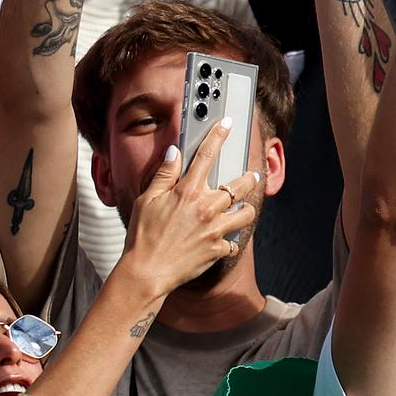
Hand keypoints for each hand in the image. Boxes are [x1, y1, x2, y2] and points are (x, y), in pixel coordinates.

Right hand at [117, 123, 258, 298]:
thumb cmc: (143, 236)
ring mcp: (215, 229)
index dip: (218, 136)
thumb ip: (164, 174)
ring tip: (244, 209)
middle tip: (253, 176)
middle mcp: (206, 208)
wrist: (147, 271)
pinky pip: (234, 243)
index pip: (206, 156)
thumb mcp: (147, 199)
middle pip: (239, 186)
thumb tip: (174, 152)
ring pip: (245, 214)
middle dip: (249, 178)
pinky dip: (231, 241)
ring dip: (246, 210)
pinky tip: (226, 240)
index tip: (227, 125)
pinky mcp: (218, 249)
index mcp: (187, 192)